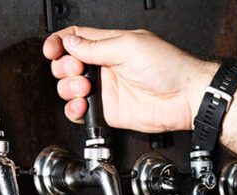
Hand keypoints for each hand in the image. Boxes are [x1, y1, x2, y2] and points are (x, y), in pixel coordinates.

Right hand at [42, 26, 216, 132]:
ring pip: (70, 88)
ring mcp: (105, 90)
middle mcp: (105, 66)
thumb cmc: (169, 67)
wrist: (185, 97)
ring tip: (84, 87)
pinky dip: (73, 109)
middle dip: (64, 66)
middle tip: (76, 70)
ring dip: (68, 87)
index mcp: (109, 45)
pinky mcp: (107, 111)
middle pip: (67, 64)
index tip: (52, 50)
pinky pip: (80, 112)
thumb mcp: (129, 46)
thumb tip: (70, 43)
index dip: (59, 43)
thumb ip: (96, 46)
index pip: (75, 39)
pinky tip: (80, 105)